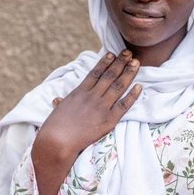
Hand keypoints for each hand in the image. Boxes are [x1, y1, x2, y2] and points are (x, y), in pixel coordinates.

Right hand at [31, 50, 141, 194]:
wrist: (57, 141)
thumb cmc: (54, 128)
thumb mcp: (57, 112)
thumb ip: (61, 104)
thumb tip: (57, 100)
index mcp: (79, 92)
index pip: (95, 73)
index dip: (105, 63)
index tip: (112, 53)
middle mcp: (92, 96)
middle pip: (109, 76)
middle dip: (120, 63)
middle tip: (128, 52)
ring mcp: (101, 107)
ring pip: (118, 86)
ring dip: (128, 73)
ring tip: (136, 62)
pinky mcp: (108, 120)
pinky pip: (124, 105)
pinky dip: (132, 95)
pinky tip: (139, 86)